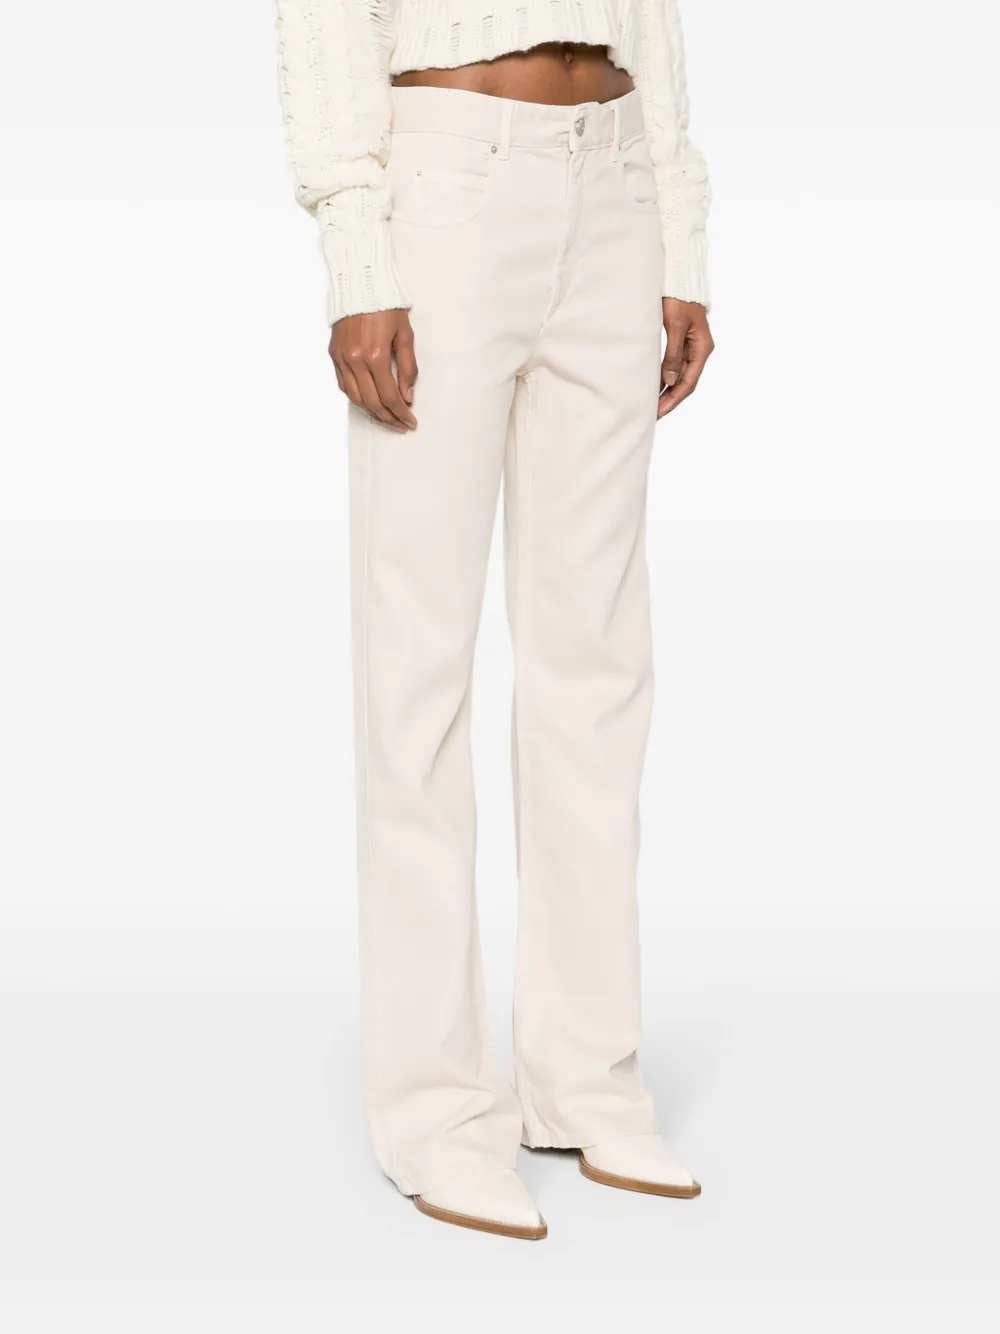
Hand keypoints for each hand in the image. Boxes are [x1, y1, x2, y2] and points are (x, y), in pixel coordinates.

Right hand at [330, 309, 417, 431]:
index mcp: (376, 355)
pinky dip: (357, 397)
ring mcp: (342, 358)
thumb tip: (407, 396)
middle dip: (388, 419)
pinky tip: (368, 401)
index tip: (411, 422)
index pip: (390, 397)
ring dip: (372, 412)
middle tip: (401, 425)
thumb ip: (408, 368)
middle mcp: (355, 360)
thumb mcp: (405, 335)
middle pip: (372, 403)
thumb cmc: (387, 306)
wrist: (360, 283)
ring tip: (386, 417)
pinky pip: (344, 385)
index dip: (402, 414)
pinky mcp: (334, 354)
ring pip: (355, 398)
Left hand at [658, 298, 713, 418]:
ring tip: (651, 405)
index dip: (673, 399)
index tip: (659, 411)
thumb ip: (673, 354)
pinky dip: (664, 378)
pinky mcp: (682, 342)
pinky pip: (674, 366)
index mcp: (703, 348)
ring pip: (679, 376)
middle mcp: (699, 351)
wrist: (680, 278)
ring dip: (666, 391)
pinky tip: (654, 386)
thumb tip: (669, 382)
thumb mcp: (676, 325)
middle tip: (652, 415)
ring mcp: (692, 347)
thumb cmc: (678, 298)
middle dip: (669, 399)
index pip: (689, 382)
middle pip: (685, 383)